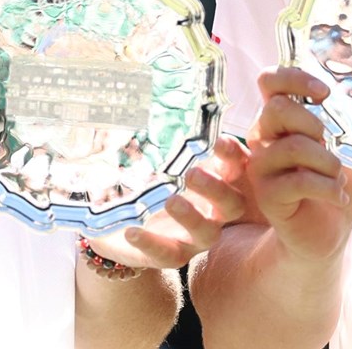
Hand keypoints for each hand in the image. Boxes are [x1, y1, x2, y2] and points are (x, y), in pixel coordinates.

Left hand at [89, 136, 249, 269]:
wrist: (116, 220)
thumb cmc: (143, 177)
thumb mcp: (151, 154)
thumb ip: (160, 133)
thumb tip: (152, 95)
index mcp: (214, 181)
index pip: (235, 169)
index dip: (232, 157)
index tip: (218, 142)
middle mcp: (211, 210)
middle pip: (231, 204)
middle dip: (216, 188)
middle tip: (192, 173)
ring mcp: (193, 236)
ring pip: (207, 233)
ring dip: (192, 217)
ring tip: (170, 201)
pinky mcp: (170, 254)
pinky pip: (167, 255)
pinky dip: (151, 243)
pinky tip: (132, 230)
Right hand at [244, 68, 351, 263]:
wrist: (330, 231)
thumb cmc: (337, 182)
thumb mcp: (349, 146)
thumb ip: (347, 121)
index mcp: (281, 120)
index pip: (270, 82)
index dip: (295, 78)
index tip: (325, 94)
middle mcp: (264, 138)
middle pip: (277, 108)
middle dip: (313, 123)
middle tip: (329, 145)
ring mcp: (262, 167)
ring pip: (293, 147)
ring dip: (328, 162)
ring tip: (339, 178)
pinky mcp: (268, 195)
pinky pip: (299, 181)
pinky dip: (329, 188)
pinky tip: (339, 197)